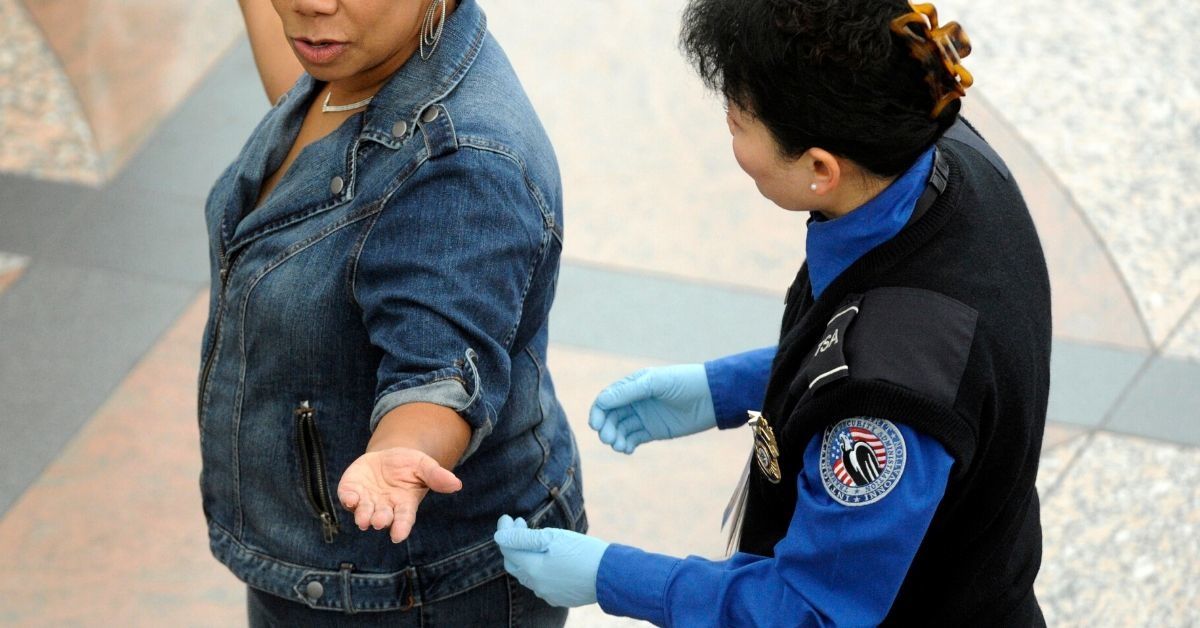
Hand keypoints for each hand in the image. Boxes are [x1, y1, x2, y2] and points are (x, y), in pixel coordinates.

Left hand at [337, 447, 461, 542]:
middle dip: (380, 520)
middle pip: (383, 517)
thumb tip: (457, 485)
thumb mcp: (424, 466)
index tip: (397, 536)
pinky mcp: (352, 490)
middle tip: (379, 521)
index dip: (401, 527)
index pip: (403, 519)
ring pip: (363, 512)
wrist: (388, 457)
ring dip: (363, 515)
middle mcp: (384, 507)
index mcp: (404, 504)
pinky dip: (347, 498)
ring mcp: (367, 500)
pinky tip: (349, 497)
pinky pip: (347, 497)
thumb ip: (437, 476)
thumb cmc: (410, 465)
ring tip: (363, 518)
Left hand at [493, 515, 608, 606]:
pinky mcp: (559, 598)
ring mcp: (547, 594)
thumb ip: (523, 538)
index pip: (507, 549)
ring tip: (535, 538)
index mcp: (532, 569)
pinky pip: (541, 583)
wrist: (611, 575)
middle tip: (520, 524)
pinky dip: (538, 568)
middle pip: (513, 564)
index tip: (508, 517)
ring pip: (527, 575)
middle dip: (513, 544)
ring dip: (525, 556)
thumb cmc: (583, 551)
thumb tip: (498, 537)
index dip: (505, 531)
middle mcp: (536, 585)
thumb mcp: (553, 538)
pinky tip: (549, 558)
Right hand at [588, 364, 715, 453]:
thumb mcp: (655, 383)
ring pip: (620, 429)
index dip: (598, 412)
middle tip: (608, 438)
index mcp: (633, 385)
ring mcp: (644, 417)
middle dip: (606, 428)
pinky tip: (627, 449)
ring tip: (619, 446)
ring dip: (615, 438)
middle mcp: (635, 401)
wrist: (712, 398)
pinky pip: (633, 439)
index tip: (595, 425)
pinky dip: (626, 445)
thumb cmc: (684, 383)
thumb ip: (629, 391)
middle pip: (610, 416)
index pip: (607, 399)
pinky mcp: (653, 431)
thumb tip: (601, 401)